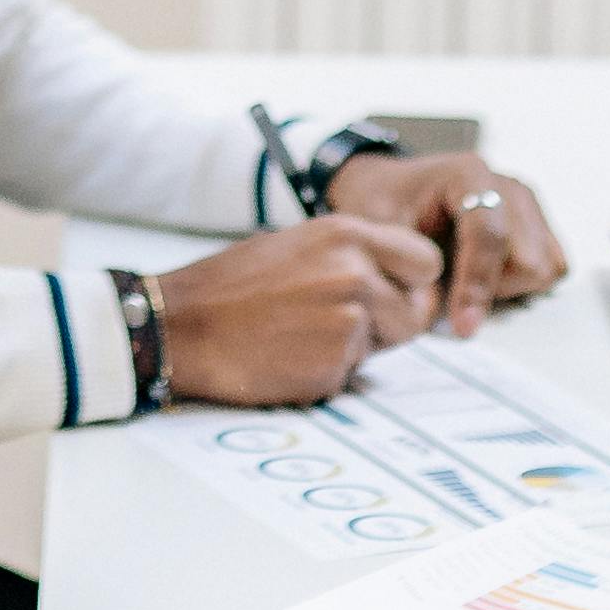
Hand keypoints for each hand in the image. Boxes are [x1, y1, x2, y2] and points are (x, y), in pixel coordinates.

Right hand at [148, 213, 444, 403]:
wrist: (183, 327)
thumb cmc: (232, 287)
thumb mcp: (297, 245)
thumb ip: (351, 257)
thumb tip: (394, 281)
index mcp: (346, 235)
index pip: (426, 261)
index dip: (414, 284)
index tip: (396, 293)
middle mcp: (354, 274)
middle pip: (416, 313)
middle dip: (390, 324)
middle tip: (341, 324)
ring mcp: (346, 322)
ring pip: (384, 346)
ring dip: (357, 348)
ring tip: (304, 335)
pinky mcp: (333, 365)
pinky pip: (351, 374)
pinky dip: (327, 372)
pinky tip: (288, 356)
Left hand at [322, 149, 570, 332]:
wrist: (391, 192)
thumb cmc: (381, 208)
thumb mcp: (376, 230)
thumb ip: (405, 264)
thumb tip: (440, 307)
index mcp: (467, 175)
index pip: (489, 234)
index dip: (477, 285)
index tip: (462, 326)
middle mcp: (507, 186)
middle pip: (527, 259)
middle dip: (491, 288)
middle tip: (451, 293)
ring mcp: (527, 205)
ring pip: (546, 268)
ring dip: (509, 288)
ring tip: (466, 281)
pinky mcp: (537, 226)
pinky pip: (552, 269)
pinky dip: (522, 286)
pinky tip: (484, 279)